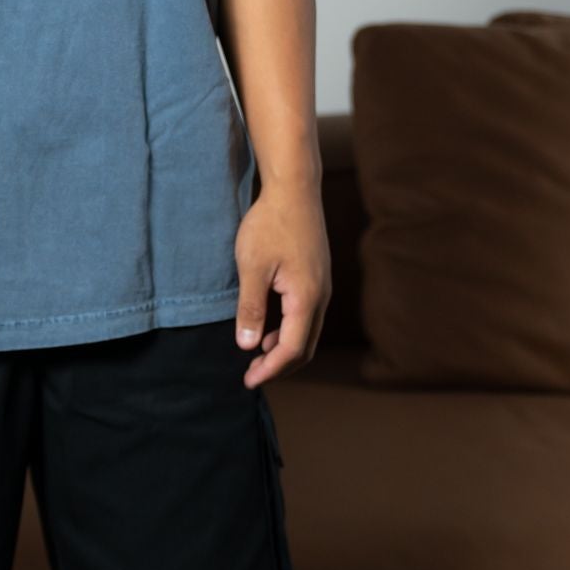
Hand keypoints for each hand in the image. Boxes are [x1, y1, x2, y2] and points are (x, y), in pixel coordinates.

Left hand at [233, 177, 329, 389]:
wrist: (294, 189)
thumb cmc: (270, 224)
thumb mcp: (252, 266)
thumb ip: (251, 307)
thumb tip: (247, 346)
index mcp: (306, 298)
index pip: (292, 350)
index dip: (270, 369)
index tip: (248, 380)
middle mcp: (321, 297)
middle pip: (305, 347)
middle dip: (279, 366)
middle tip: (252, 374)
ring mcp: (322, 286)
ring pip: (307, 332)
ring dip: (284, 348)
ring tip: (257, 353)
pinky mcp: (317, 277)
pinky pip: (307, 316)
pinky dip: (289, 330)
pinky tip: (269, 327)